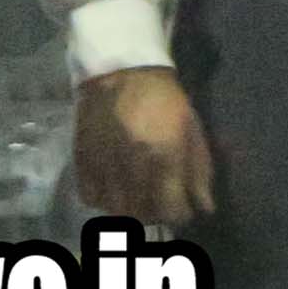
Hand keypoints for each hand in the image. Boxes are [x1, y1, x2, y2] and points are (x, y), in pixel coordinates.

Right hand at [73, 67, 215, 228]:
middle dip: (156, 214)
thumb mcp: (193, 132)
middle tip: (160, 201)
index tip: (182, 207)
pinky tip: (114, 187)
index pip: (173, 211)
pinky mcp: (82, 160)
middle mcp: (132, 166)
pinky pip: (90, 197)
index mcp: (165, 157)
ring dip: (130, 209)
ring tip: (138, 196)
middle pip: (143, 216)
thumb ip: (199, 172)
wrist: (123, 72)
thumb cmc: (166, 102)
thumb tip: (205, 209)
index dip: (181, 214)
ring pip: (116, 210)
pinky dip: (103, 199)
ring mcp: (104, 164)